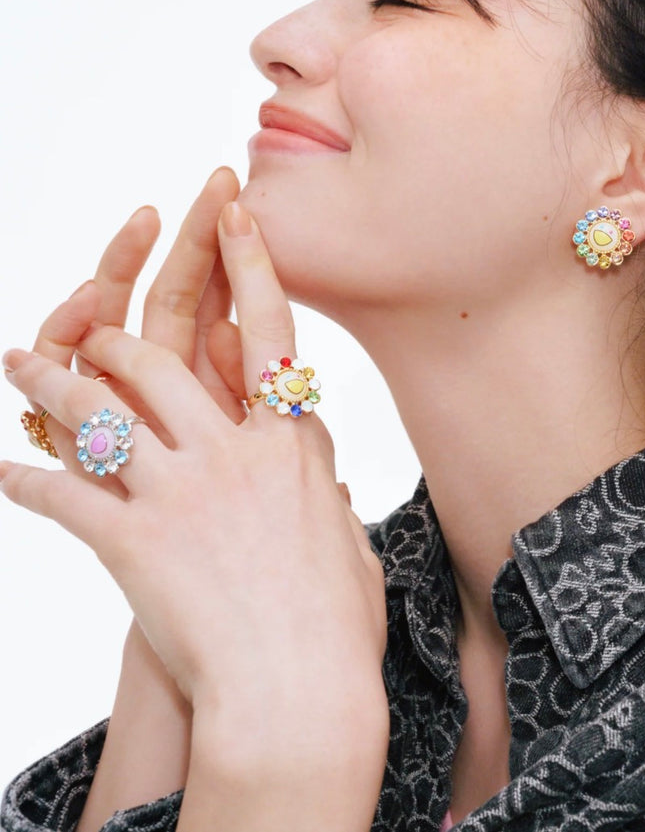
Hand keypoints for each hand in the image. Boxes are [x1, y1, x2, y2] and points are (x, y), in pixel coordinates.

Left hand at [1, 202, 386, 718]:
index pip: (268, 333)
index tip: (231, 213)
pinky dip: (26, 481)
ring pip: (101, 410)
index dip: (249, 264)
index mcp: (291, 447)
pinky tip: (2, 472)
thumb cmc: (337, 627)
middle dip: (116, 330)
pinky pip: (63, 495)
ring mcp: (181, 492)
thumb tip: (323, 476)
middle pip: (161, 360)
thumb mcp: (344, 543)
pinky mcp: (133, 541)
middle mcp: (235, 453)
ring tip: (20, 365)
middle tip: (88, 320)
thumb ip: (324, 497)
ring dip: (52, 385)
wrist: (298, 695)